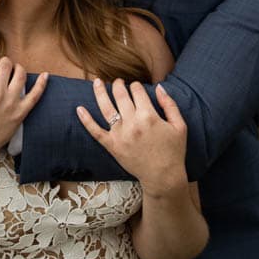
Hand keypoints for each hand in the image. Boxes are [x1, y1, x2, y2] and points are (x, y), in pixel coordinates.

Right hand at [0, 54, 47, 163]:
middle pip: (6, 64)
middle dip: (2, 63)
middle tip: (0, 69)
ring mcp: (10, 102)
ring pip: (21, 74)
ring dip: (17, 69)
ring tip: (14, 72)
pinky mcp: (20, 113)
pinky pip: (36, 95)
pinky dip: (42, 83)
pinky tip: (46, 75)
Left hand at [76, 80, 188, 194]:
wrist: (163, 177)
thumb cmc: (174, 151)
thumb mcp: (179, 126)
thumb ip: (169, 104)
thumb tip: (159, 86)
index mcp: (149, 116)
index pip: (137, 91)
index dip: (136, 86)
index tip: (137, 87)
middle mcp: (132, 123)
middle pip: (121, 96)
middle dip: (119, 85)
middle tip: (118, 81)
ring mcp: (120, 135)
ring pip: (106, 108)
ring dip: (100, 92)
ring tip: (97, 82)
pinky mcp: (112, 146)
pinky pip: (95, 131)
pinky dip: (86, 120)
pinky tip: (79, 109)